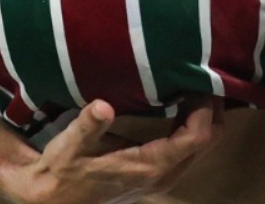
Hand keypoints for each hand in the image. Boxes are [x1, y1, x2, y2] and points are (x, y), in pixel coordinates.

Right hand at [17, 97, 221, 203]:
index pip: (197, 138)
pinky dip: (193, 123)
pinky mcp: (157, 173)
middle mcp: (164, 175)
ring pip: (202, 145)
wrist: (52, 199)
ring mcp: (162, 177)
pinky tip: (183, 100)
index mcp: (150, 167)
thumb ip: (87, 127)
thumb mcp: (69, 147)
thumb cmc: (61, 170)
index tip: (200, 77)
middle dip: (213, 107)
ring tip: (195, 81)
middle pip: (209, 140)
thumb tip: (103, 107)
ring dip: (205, 114)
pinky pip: (189, 147)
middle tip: (203, 73)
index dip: (206, 107)